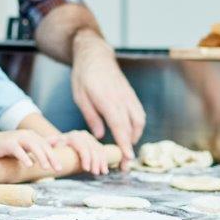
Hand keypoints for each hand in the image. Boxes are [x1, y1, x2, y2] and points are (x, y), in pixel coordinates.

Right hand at [0, 129, 58, 170]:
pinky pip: (17, 150)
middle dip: (51, 157)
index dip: (54, 156)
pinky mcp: (8, 143)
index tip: (60, 168)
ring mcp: (17, 138)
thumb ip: (40, 143)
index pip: (46, 146)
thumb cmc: (8, 146)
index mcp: (32, 136)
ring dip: (40, 156)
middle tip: (58, 169)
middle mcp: (26, 134)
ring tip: (46, 167)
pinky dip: (24, 157)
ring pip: (32, 146)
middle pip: (42, 146)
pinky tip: (29, 165)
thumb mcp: (26, 145)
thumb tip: (58, 141)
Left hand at [49, 129, 110, 175]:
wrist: (59, 143)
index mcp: (72, 136)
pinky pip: (102, 151)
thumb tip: (51, 144)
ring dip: (101, 162)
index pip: (82, 146)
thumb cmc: (53, 147)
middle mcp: (82, 135)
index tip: (86, 169)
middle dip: (94, 162)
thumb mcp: (51, 145)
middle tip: (94, 173)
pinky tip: (105, 170)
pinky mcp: (94, 143)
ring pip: (98, 150)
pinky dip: (104, 161)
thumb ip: (50, 144)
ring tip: (101, 173)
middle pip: (92, 149)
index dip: (85, 157)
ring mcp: (89, 139)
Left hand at [70, 32, 145, 162]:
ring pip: (139, 121)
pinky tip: (130, 133)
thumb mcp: (80, 97)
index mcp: (108, 100)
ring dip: (135, 137)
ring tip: (126, 149)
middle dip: (130, 147)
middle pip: (131, 128)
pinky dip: (137, 126)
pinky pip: (139, 114)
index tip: (127, 158)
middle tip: (124, 164)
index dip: (124, 144)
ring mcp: (129, 96)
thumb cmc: (83, 76)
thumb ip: (91, 117)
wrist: (95, 55)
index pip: (119, 126)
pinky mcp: (131, 95)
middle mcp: (122, 99)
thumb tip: (99, 136)